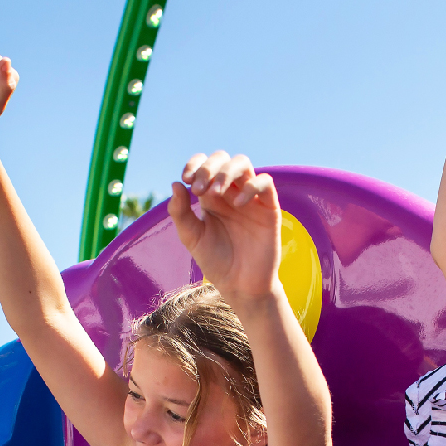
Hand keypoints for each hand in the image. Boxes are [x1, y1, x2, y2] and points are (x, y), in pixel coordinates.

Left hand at [170, 151, 281, 302]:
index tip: (186, 179)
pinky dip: (251, 186)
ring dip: (227, 172)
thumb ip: (180, 212)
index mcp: (212, 197)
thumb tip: (175, 184)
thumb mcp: (191, 237)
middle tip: (199, 189)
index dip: (195, 164)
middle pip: (224, 159)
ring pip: (244, 164)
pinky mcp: (269, 209)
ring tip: (215, 192)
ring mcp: (251, 199)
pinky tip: (238, 204)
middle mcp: (231, 193)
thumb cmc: (216, 262)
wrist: (240, 286)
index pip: (205, 165)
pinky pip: (265, 183)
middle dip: (209, 167)